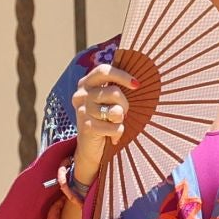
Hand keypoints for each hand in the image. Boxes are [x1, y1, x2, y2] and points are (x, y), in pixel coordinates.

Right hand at [70, 63, 138, 182]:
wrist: (90, 147)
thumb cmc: (105, 119)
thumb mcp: (109, 100)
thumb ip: (116, 88)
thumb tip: (136, 80)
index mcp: (86, 83)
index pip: (104, 71)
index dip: (122, 76)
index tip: (136, 85)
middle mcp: (81, 94)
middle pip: (114, 92)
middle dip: (125, 104)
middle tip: (122, 113)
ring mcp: (82, 110)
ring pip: (115, 110)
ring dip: (121, 119)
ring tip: (115, 123)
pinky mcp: (86, 126)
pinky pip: (114, 127)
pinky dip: (118, 132)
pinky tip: (112, 136)